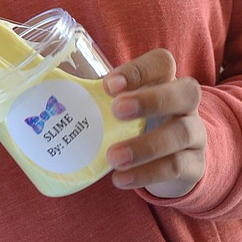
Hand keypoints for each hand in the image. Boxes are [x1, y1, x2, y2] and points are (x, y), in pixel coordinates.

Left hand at [104, 49, 205, 198]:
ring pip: (181, 133)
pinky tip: (120, 178)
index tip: (109, 85)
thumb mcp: (127, 107)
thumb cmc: (140, 125)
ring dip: (146, 145)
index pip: (162, 63)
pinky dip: (147, 173)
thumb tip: (46, 98)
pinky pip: (178, 167)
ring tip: (113, 157)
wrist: (176, 162)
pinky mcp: (195, 165)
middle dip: (151, 100)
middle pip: (186, 91)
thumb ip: (100, 100)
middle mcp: (186, 104)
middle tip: (117, 111)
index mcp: (166, 82)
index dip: (138, 70)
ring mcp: (195, 134)